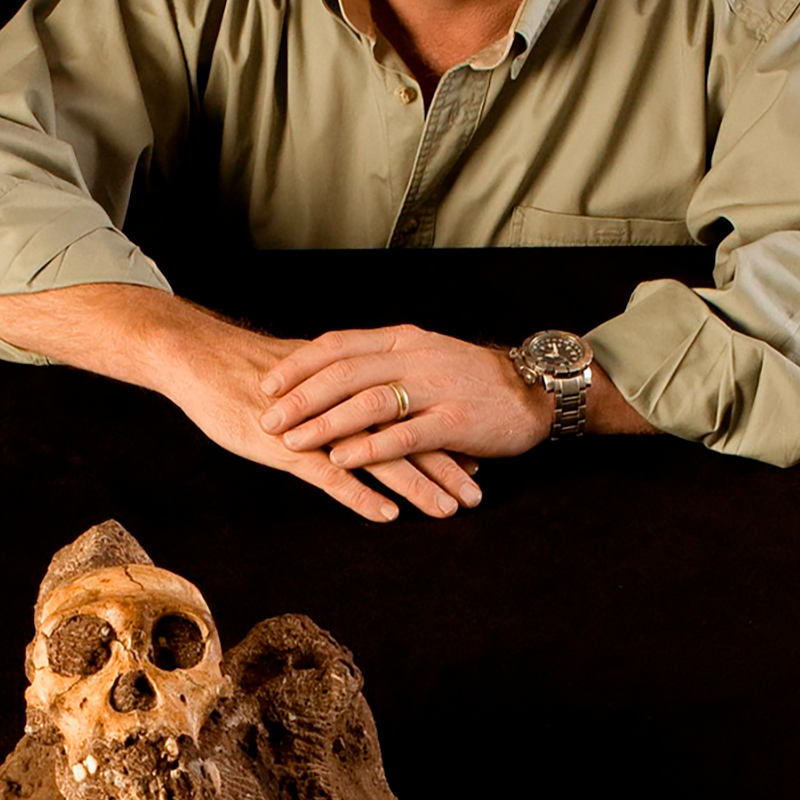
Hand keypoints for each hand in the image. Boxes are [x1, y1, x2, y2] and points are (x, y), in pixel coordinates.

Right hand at [156, 321, 482, 523]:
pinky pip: (331, 474)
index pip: (412, 410)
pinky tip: (386, 514)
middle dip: (446, 466)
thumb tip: (373, 413)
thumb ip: (343, 396)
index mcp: (353, 381)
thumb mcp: (310, 380)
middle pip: (407, 434)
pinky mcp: (287, 446)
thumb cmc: (254, 373)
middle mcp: (344, 400)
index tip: (477, 459)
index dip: (445, 435)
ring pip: (379, 457)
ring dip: (417, 485)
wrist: (203, 359)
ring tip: (447, 510)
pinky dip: (360, 494)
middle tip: (477, 494)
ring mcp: (317, 424)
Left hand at [256, 324, 553, 469]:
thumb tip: (331, 372)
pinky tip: (342, 461)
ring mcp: (436, 388)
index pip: (338, 344)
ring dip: (326, 423)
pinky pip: (404, 436)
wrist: (533, 391)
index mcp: (402, 338)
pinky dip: (370, 448)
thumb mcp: (423, 355)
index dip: (299, 364)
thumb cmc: (471, 378)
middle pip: (345, 372)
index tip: (267, 383)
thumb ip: (381, 361)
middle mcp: (415, 357)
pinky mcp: (455, 422)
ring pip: (369, 402)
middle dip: (301, 396)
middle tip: (267, 418)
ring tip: (293, 442)